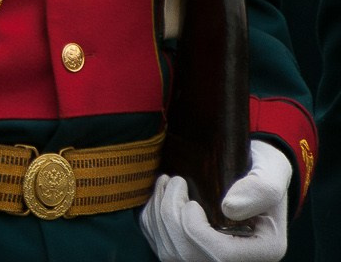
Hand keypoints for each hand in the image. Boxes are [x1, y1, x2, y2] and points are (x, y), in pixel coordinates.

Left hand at [137, 141, 289, 261]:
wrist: (251, 174)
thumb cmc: (263, 171)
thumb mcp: (271, 173)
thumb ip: (259, 189)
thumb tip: (229, 207)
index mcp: (263, 250)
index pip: (219, 255)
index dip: (194, 226)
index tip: (192, 198)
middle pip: (188, 255)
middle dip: (169, 213)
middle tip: (174, 180)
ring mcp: (211, 259)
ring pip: (170, 253)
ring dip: (157, 213)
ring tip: (166, 183)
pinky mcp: (190, 253)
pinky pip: (160, 245)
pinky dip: (152, 220)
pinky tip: (160, 197)